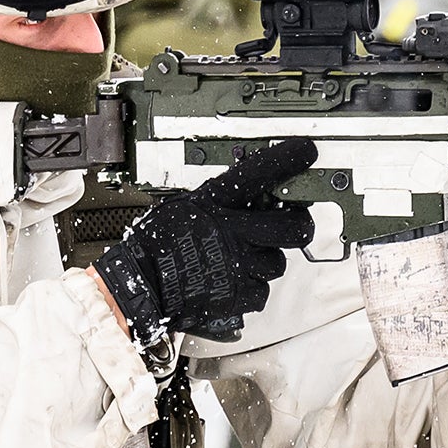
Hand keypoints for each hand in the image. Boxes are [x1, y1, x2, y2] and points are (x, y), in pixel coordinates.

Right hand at [93, 138, 317, 344]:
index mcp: (216, 201)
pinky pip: (261, 291)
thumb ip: (219, 198)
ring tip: (243, 258)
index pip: (260, 172)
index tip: (306, 152)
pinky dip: (250, 287)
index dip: (288, 160)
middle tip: (292, 223)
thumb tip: (251, 191)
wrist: (141, 284)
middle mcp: (234, 231)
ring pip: (278, 262)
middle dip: (298, 225)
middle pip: (294, 227)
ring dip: (265, 261)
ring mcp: (239, 265)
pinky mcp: (239, 295)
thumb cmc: (157, 243)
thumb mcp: (186, 205)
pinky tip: (232, 279)